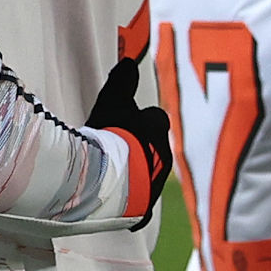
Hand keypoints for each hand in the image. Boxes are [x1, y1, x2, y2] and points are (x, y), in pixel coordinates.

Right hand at [86, 50, 173, 216]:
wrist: (106, 181)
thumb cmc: (109, 136)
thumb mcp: (112, 101)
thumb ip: (121, 81)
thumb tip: (129, 61)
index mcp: (157, 131)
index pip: (155, 119)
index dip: (140, 119)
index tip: (125, 122)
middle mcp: (163, 157)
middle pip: (155, 148)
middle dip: (141, 148)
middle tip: (119, 147)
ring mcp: (155, 185)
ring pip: (150, 175)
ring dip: (137, 173)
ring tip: (115, 173)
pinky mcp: (143, 210)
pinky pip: (139, 205)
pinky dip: (130, 202)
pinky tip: (117, 202)